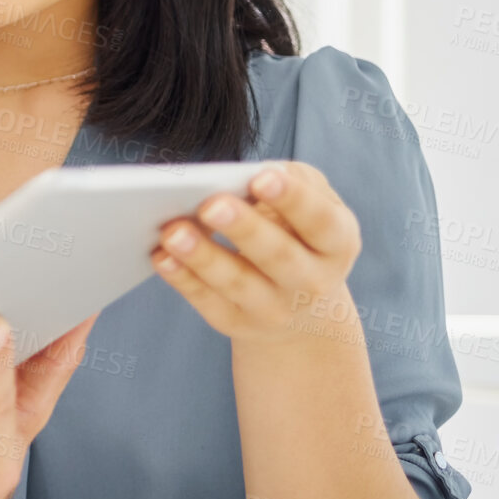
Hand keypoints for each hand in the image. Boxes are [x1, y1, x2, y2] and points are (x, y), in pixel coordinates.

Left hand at [150, 162, 361, 344]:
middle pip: (277, 256)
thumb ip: (289, 181)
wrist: (304, 304)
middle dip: (243, 229)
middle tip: (210, 204)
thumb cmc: (300, 230)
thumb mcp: (314, 203)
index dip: (293, 200)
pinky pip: (207, 301)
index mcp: (337, 242)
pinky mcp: (237, 323)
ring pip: (237, 284)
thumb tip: (242, 176)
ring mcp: (275, 309)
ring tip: (173, 231)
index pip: (319, 220)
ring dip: (203, 257)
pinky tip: (161, 256)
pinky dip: (182, 279)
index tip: (261, 177)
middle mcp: (312, 282)